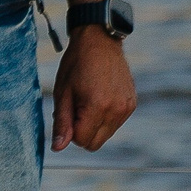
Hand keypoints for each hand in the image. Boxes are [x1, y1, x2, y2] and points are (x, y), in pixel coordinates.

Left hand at [52, 31, 135, 151]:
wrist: (100, 42)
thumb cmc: (75, 66)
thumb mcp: (62, 94)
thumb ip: (62, 123)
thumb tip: (58, 148)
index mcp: (98, 107)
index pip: (82, 141)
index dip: (70, 131)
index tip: (68, 111)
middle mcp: (117, 110)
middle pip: (95, 143)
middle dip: (81, 132)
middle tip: (75, 108)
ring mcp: (127, 107)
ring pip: (105, 135)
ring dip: (93, 125)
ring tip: (87, 100)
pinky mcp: (132, 104)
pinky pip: (115, 124)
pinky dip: (104, 117)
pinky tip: (99, 98)